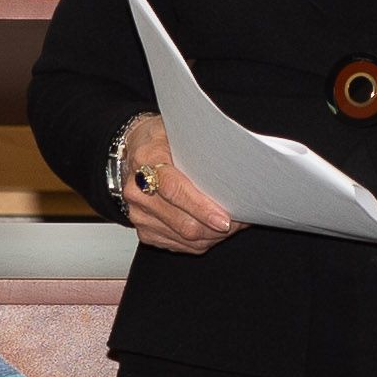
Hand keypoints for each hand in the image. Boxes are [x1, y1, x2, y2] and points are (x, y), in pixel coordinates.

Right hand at [122, 114, 247, 253]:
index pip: (174, 190)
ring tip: (233, 225)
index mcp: (147, 159)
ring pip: (184, 238)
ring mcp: (139, 214)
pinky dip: (201, 242)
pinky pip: (179, 245)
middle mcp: (138, 190)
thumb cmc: (163, 140)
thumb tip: (233, 162)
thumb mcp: (179, 131)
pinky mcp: (144, 231)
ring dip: (212, 236)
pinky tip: (213, 230)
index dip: (201, 207)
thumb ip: (200, 146)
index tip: (224, 219)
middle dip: (215, 227)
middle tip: (240, 222)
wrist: (136, 152)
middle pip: (181, 222)